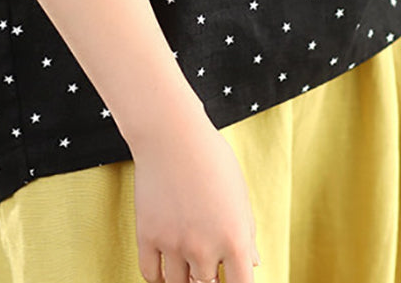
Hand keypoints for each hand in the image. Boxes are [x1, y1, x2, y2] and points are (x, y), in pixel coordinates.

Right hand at [131, 104, 260, 282]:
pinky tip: (166, 268)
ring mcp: (174, 244)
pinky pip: (151, 275)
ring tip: (188, 265)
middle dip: (209, 281)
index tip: (231, 281)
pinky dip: (159, 277)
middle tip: (208, 267)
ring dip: (185, 279)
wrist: (171, 133)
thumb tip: (253, 263)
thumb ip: (246, 232)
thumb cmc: (211, 157)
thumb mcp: (239, 193)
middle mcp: (204, 248)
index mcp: (234, 238)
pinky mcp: (147, 236)